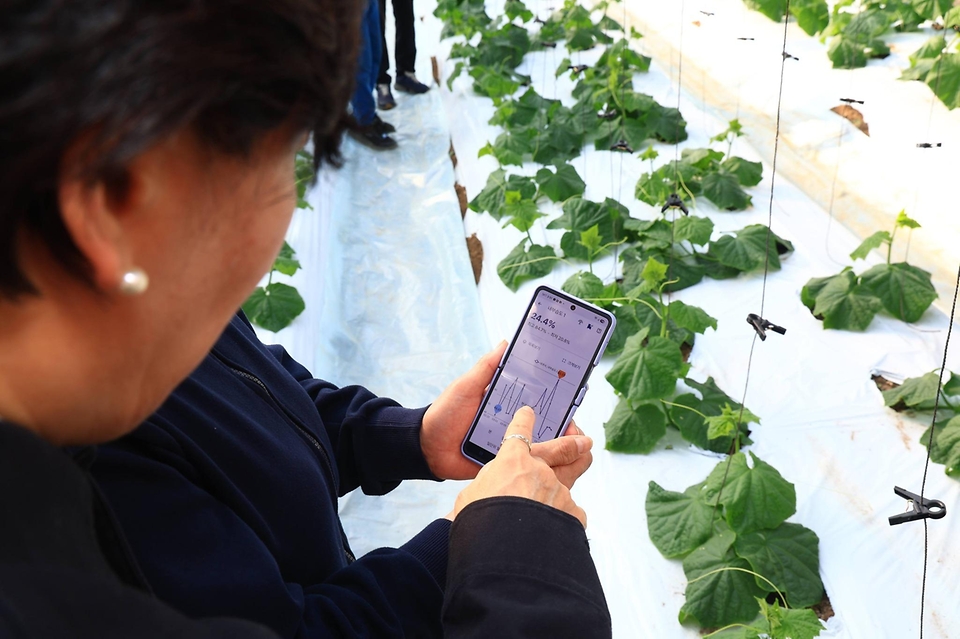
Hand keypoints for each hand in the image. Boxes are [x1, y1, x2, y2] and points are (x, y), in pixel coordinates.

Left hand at [421, 342, 592, 480]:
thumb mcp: (465, 386)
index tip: (572, 388)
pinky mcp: (503, 461)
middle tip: (575, 423)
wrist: (426, 448)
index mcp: (505, 400)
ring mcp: (508, 441)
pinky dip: (539, 463)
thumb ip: (485, 367)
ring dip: (556, 443)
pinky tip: (555, 464)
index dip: (554, 392)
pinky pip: (524, 462)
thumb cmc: (444, 414)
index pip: (535, 394)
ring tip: (573, 444)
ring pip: (538, 442)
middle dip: (562, 421)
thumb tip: (506, 341)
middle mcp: (510, 420)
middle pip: (543, 420)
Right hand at [451, 406, 586, 526]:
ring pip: (566, 486)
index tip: (528, 414)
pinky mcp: (571, 513)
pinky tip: (554, 531)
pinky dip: (564, 520)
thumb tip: (497, 486)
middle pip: (564, 449)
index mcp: (512, 461)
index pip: (519, 432)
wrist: (502, 548)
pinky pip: (572, 513)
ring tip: (547, 514)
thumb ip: (490, 483)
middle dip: (575, 443)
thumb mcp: (472, 494)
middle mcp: (539, 470)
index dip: (524, 421)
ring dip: (558, 494)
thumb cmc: (479, 521)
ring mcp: (558, 491)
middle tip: (584, 441)